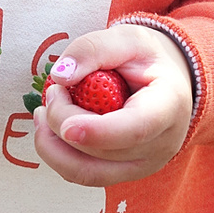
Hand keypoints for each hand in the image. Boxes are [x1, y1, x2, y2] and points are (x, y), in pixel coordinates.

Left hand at [33, 24, 193, 186]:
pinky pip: (83, 175)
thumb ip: (93, 49)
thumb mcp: (127, 38)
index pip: (137, 128)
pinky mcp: (123, 173)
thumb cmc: (146, 58)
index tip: (66, 127)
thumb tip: (61, 76)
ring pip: (87, 172)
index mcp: (169, 105)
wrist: (164, 81)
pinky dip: (58, 154)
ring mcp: (143, 165)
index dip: (100, 132)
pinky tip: (51, 127)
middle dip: (63, 121)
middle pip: (103, 150)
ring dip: (53, 145)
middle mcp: (161, 145)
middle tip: (53, 90)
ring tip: (44, 112)